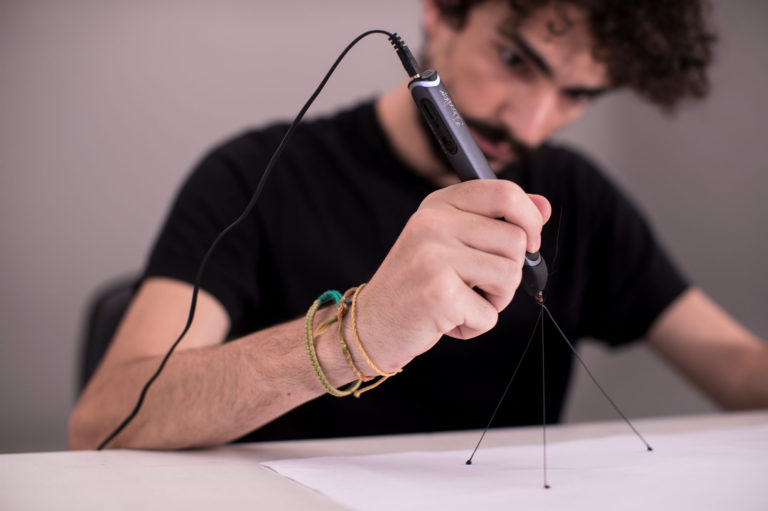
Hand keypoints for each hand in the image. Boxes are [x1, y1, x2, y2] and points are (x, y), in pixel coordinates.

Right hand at [354, 179, 550, 371]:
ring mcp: (434, 256)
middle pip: (516, 240)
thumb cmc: (418, 284)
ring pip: (510, 275)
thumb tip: (544, 206)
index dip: (530, 221)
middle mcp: (433, 223)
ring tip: (462, 302)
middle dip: (508, 272)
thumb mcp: (453, 243)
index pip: (505, 192)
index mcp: (438, 204)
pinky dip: (475, 326)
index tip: (528, 244)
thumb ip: (497, 222)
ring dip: (495, 300)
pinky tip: (446, 321)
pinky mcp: (438, 293)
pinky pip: (490, 313)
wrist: (371, 324)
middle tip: (476, 285)